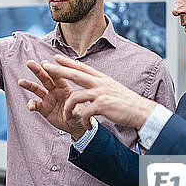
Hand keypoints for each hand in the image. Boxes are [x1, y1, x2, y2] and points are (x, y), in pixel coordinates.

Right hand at [18, 60, 89, 139]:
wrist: (74, 126)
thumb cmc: (79, 115)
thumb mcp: (79, 112)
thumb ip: (73, 110)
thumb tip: (69, 110)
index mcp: (65, 88)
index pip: (58, 78)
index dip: (52, 71)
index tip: (45, 63)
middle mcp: (55, 91)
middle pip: (45, 79)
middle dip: (37, 71)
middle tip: (29, 63)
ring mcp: (48, 98)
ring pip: (37, 89)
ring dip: (29, 85)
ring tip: (21, 82)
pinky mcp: (43, 108)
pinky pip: (35, 104)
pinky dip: (32, 105)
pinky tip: (30, 107)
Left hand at [42, 54, 157, 129]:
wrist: (141, 111)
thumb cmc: (127, 102)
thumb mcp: (113, 89)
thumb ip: (101, 86)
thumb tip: (92, 84)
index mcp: (102, 79)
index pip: (82, 68)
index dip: (68, 62)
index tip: (55, 58)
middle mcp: (100, 83)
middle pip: (75, 74)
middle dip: (58, 70)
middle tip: (45, 66)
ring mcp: (101, 93)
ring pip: (76, 96)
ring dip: (68, 109)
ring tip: (66, 118)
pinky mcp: (103, 106)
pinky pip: (85, 113)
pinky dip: (84, 121)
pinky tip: (86, 127)